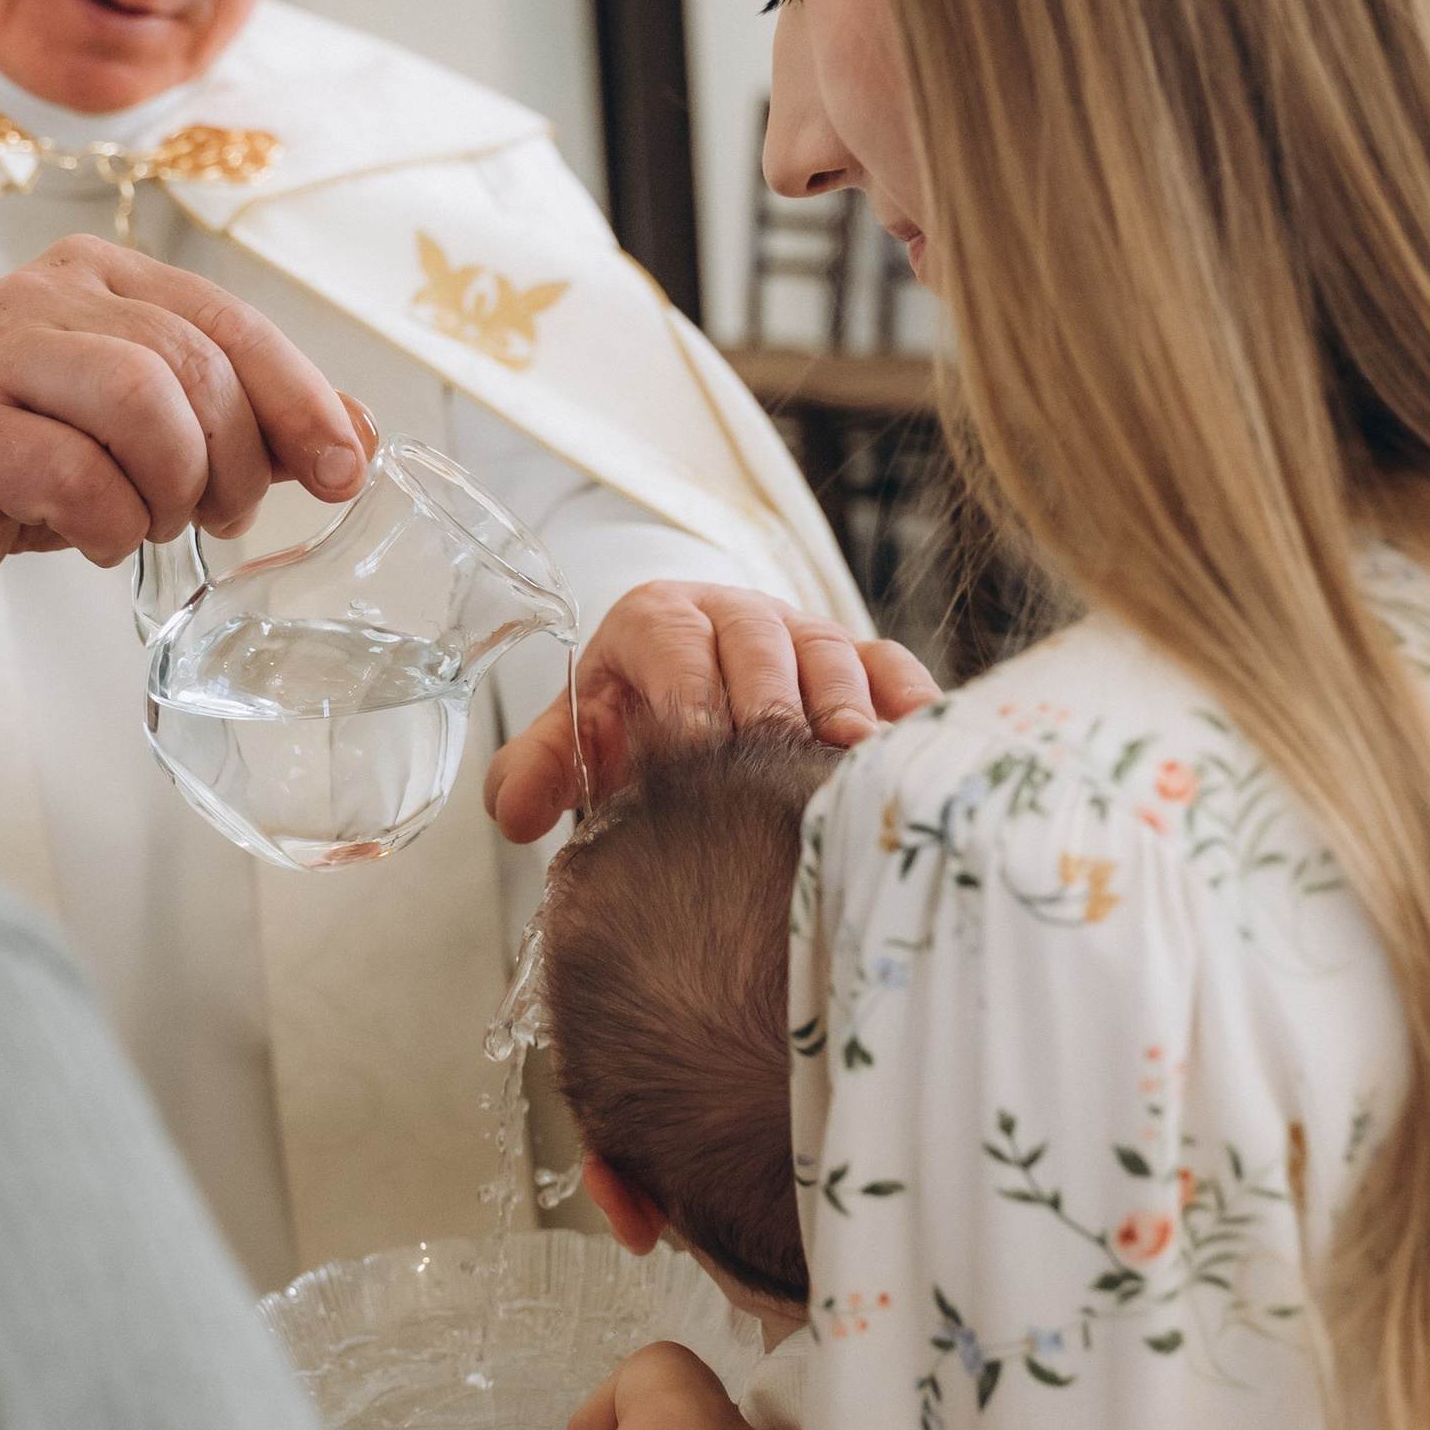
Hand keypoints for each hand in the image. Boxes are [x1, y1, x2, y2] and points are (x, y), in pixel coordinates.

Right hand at [0, 232, 371, 613]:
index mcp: (105, 277)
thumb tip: (363, 438)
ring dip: (168, 488)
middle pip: (193, 367)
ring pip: (140, 405)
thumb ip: (250, 426)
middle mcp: (47, 294)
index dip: (302, 400)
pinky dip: (108, 522)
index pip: (232, 323)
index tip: (342, 472)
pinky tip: (95, 537)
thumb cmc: (31, 458)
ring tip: (148, 521)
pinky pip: (72, 475)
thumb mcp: (151, 437)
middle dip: (231, 461)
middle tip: (218, 515)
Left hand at [484, 580, 937, 841]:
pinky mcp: (862, 660)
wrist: (696, 697)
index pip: (671, 637)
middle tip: (777, 761)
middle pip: (759, 643)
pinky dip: (906, 702)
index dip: (685, 689)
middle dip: (770, 701)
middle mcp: (736, 617)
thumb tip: (516, 813)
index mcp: (659, 620)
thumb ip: (536, 771)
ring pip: (831, 652)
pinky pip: (891, 667)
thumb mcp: (578, 740)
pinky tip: (914, 745)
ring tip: (848, 755)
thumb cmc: (639, 722)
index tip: (696, 748)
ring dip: (842, 704)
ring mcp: (806, 634)